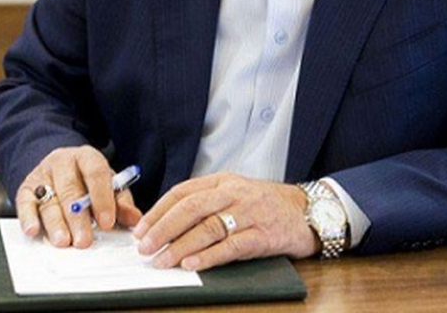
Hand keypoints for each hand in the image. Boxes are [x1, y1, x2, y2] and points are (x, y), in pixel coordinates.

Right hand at [16, 145, 142, 247]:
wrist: (59, 166)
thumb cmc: (88, 180)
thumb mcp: (108, 185)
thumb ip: (121, 202)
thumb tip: (135, 219)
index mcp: (87, 157)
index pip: (95, 173)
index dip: (102, 198)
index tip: (107, 222)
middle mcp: (63, 162)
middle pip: (70, 190)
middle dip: (78, 218)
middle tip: (83, 240)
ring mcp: (42, 175)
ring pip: (49, 199)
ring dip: (56, 223)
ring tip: (63, 241)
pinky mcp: (25, 188)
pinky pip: (25, 203)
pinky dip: (28, 217)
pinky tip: (33, 230)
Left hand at [132, 172, 318, 270]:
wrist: (306, 211)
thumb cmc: (264, 205)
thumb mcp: (235, 193)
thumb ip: (206, 202)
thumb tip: (165, 223)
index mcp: (223, 181)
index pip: (183, 192)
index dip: (159, 211)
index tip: (140, 229)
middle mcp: (235, 193)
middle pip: (192, 208)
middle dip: (164, 229)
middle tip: (145, 247)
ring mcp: (250, 213)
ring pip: (208, 227)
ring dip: (181, 246)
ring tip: (163, 261)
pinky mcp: (262, 235)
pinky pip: (231, 246)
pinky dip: (210, 256)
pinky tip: (193, 264)